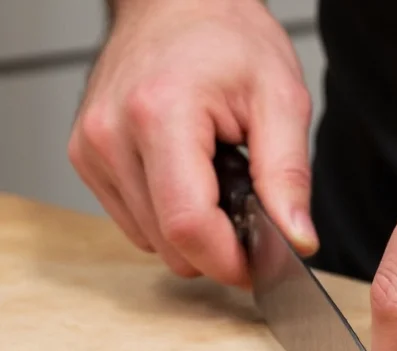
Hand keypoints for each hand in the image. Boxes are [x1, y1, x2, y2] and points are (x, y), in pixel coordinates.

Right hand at [68, 0, 316, 286]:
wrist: (179, 3)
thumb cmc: (229, 38)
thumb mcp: (281, 99)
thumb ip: (289, 176)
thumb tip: (298, 240)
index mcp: (161, 115)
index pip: (188, 226)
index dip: (229, 261)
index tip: (260, 265)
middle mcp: (112, 135)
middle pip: (168, 243)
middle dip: (217, 245)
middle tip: (249, 207)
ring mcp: (91, 148)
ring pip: (149, 240)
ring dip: (192, 230)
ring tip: (217, 180)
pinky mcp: (85, 157)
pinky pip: (134, 221)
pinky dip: (168, 215)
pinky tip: (190, 178)